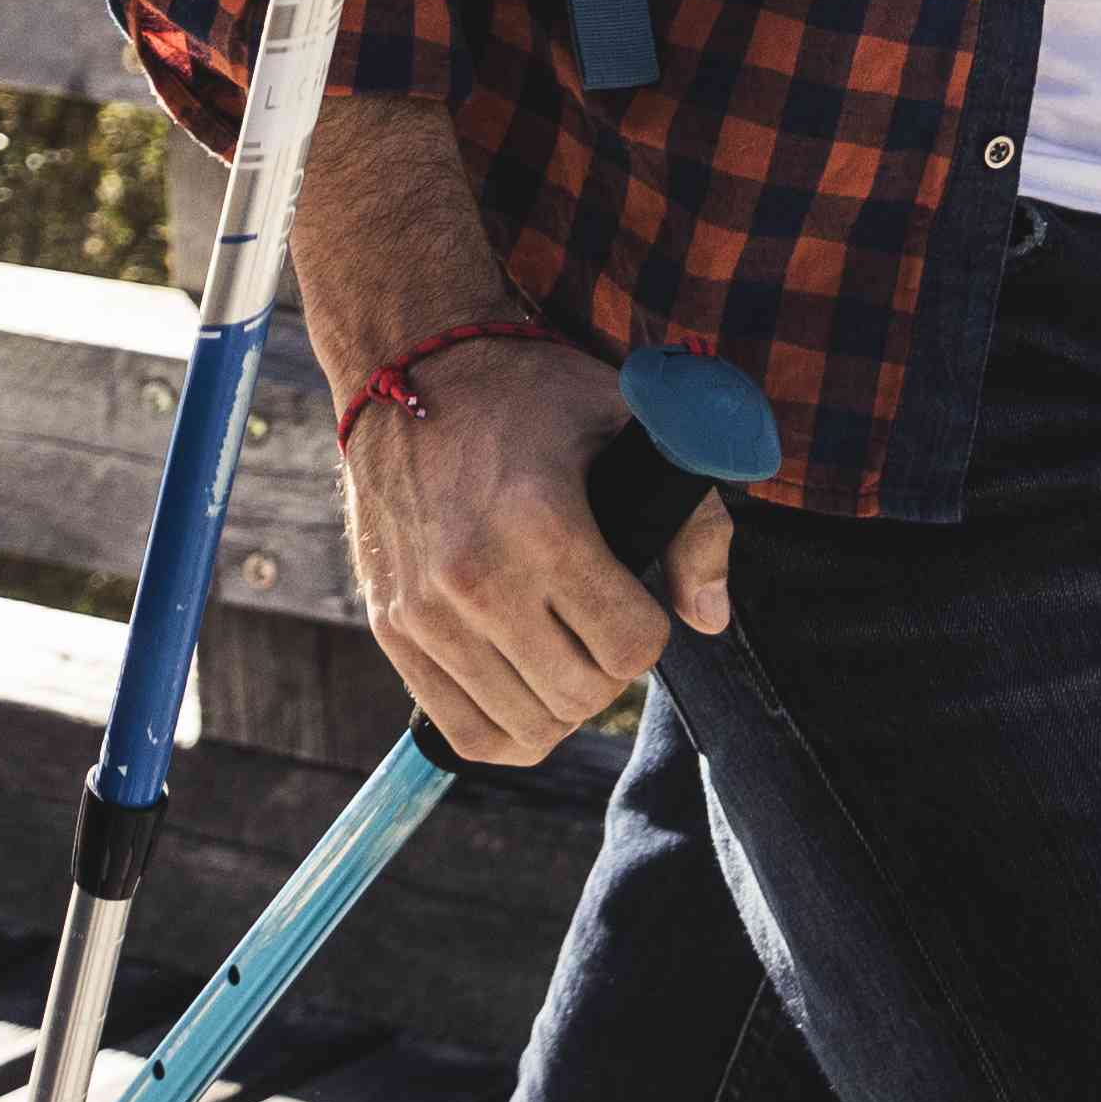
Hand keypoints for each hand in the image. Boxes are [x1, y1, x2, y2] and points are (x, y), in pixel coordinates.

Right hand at [340, 334, 732, 765]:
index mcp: (540, 522)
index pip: (631, 647)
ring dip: (564, 699)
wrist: (410, 367)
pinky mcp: (392, 629)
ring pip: (531, 727)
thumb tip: (708, 617)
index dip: (650, 628)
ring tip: (566, 648)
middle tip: (603, 622)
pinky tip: (526, 687)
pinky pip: (468, 734)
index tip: (635, 596)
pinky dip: (512, 729)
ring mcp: (425, 610)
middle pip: (583, 694)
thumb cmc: (531, 392)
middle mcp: (474, 576)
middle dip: (611, 666)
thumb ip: (692, 518)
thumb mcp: (629, 422)